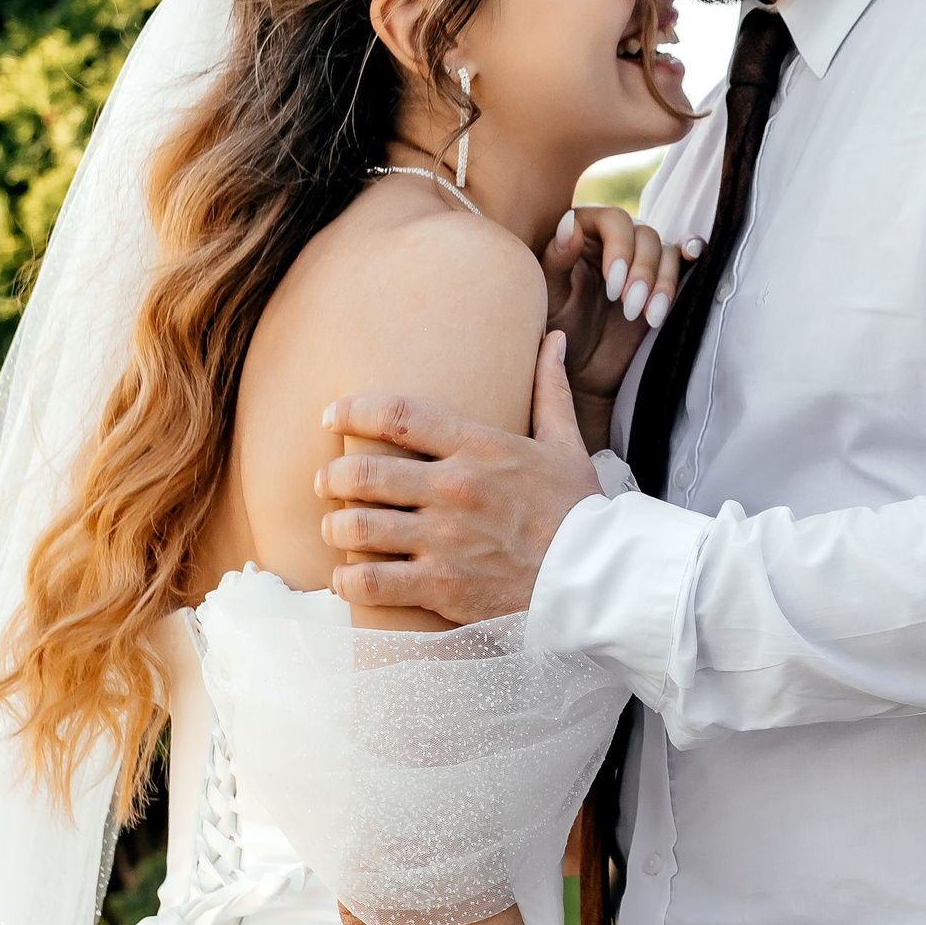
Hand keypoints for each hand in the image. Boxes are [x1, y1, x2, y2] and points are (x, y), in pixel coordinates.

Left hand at [319, 335, 603, 622]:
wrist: (597, 580)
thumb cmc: (579, 511)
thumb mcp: (567, 444)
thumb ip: (549, 390)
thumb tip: (551, 338)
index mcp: (481, 448)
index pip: (398, 414)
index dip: (353, 410)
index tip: (331, 415)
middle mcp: (456, 489)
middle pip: (364, 472)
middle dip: (334, 476)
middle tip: (328, 481)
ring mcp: (446, 540)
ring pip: (357, 528)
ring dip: (336, 528)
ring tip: (337, 528)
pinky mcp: (442, 586)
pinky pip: (371, 582)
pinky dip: (349, 580)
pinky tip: (350, 577)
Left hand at [540, 206, 688, 435]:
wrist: (581, 364)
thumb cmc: (557, 327)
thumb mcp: (549, 295)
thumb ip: (555, 258)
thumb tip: (569, 224)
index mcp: (582, 232)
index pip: (613, 220)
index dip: (621, 248)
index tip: (614, 286)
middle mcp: (614, 239)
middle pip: (645, 234)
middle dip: (643, 272)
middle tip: (630, 307)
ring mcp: (640, 259)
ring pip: (666, 251)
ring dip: (664, 283)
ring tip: (649, 315)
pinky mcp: (661, 279)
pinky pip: (682, 259)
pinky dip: (692, 255)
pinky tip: (694, 257)